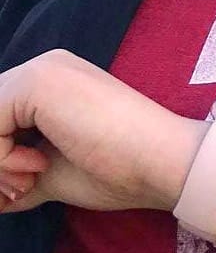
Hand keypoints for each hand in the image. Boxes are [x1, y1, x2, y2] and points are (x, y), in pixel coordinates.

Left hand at [0, 50, 201, 215]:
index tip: (24, 185)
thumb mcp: (52, 173)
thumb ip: (17, 174)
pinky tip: (38, 164)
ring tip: (31, 179)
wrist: (162, 161)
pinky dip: (0, 158)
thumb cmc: (119, 169)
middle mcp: (43, 66)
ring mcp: (41, 70)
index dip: (0, 158)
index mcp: (51, 83)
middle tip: (22, 186)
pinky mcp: (38, 83)